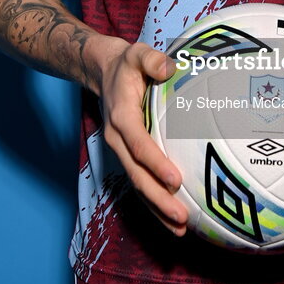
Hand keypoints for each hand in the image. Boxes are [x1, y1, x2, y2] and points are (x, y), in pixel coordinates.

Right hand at [99, 37, 188, 236]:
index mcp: (122, 117)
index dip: (155, 164)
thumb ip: (151, 59)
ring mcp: (121, 151)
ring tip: (180, 229)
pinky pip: (140, 183)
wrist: (102, 72)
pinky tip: (173, 219)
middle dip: (158, 199)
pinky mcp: (128, 156)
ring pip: (137, 186)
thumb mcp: (136, 53)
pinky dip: (154, 203)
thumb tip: (168, 68)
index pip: (138, 145)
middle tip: (181, 217)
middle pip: (137, 175)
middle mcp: (118, 139)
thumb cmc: (127, 64)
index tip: (175, 180)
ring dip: (157, 210)